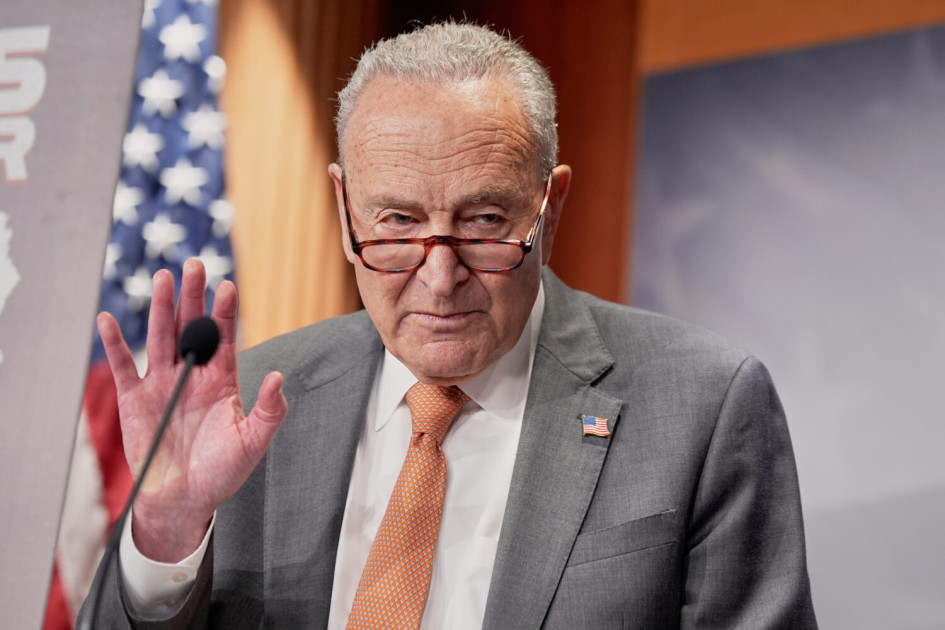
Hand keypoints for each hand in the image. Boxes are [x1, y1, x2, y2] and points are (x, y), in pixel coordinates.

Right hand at [97, 259, 287, 561]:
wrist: (183, 500)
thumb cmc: (221, 473)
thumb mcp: (253, 443)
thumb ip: (269, 411)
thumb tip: (279, 377)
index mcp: (221, 381)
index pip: (224, 338)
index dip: (224, 313)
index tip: (227, 287)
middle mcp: (192, 375)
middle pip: (191, 327)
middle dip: (193, 297)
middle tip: (195, 265)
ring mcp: (162, 384)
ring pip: (161, 337)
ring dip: (162, 308)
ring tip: (165, 278)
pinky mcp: (135, 399)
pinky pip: (123, 366)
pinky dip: (115, 344)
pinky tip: (109, 319)